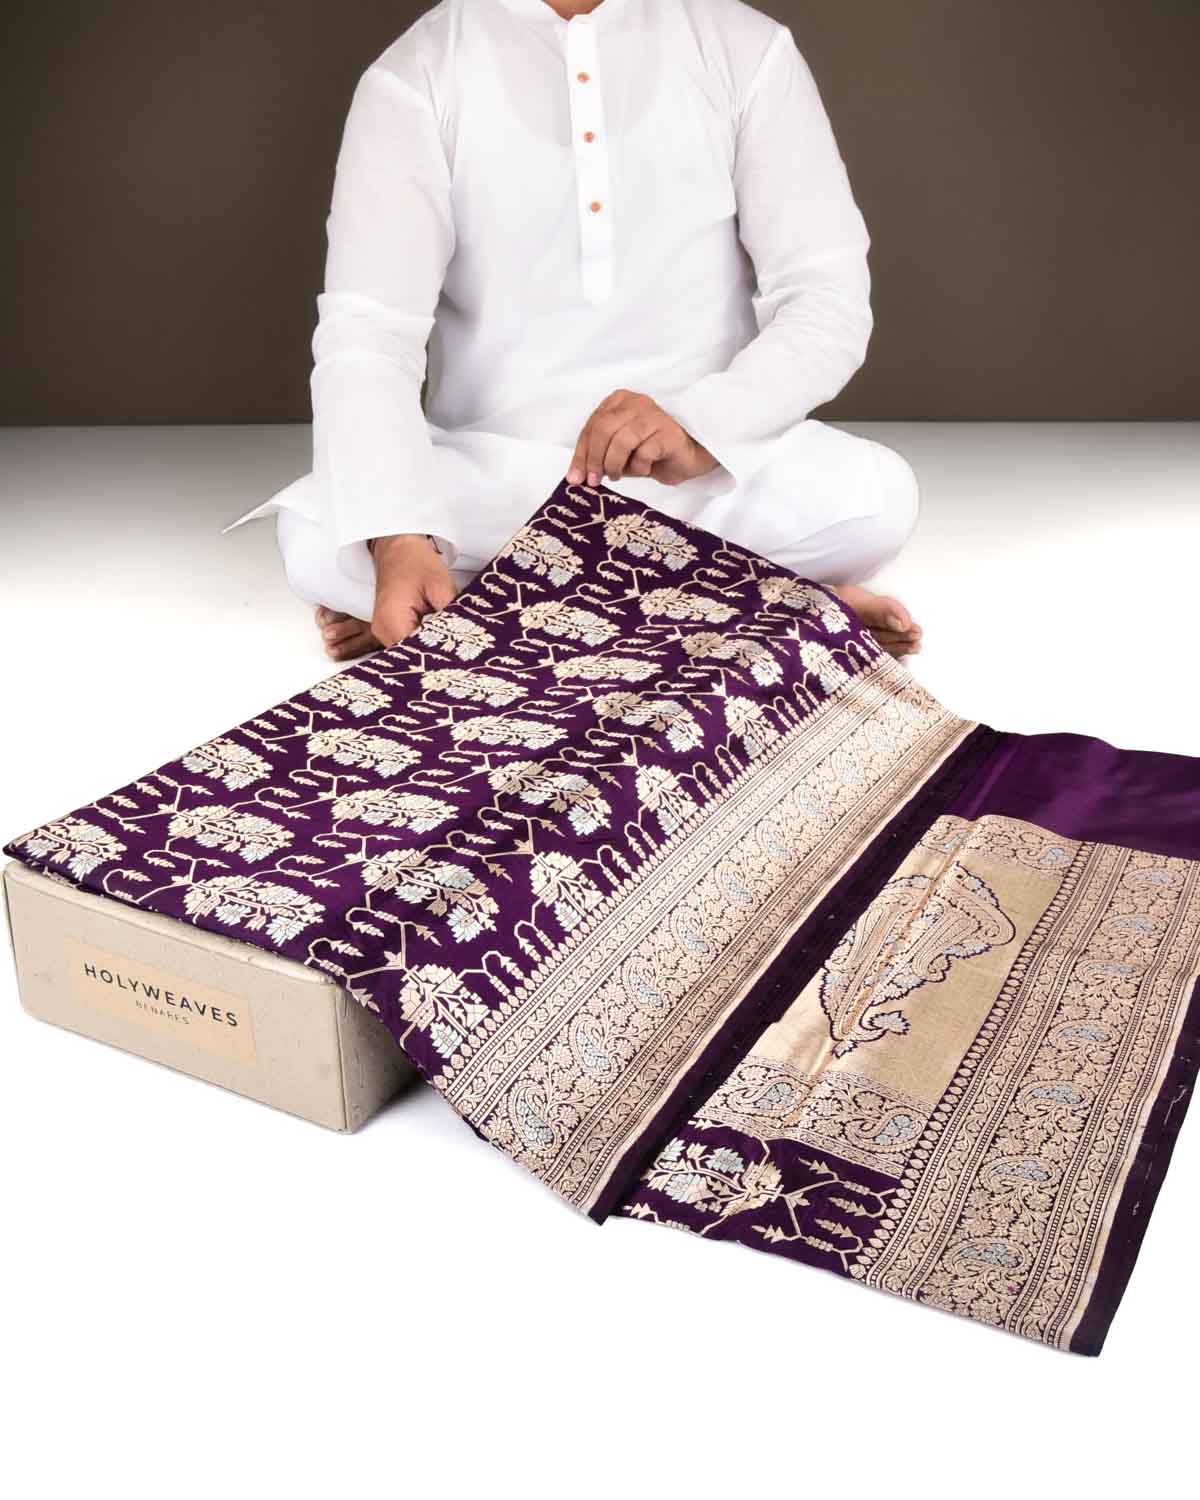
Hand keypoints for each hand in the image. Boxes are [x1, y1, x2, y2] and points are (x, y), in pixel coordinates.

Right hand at [368, 534, 455, 646]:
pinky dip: (424, 640)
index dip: (440, 657)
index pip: (416, 653)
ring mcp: (384, 630)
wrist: (397, 547)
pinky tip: (441, 635)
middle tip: (463, 652)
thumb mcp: (440, 584)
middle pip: (412, 656)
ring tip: (454, 644)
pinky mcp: (390, 628)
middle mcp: (383, 629)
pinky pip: (408, 641)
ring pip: (410, 651)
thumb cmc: (414, 560)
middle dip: (437, 654)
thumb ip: (451, 614)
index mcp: (392, 619)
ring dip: (431, 647)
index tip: (461, 656)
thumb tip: (466, 636)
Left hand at [566, 389, 718, 487]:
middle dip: (594, 459)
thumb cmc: (650, 453)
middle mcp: (635, 402)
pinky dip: (639, 468)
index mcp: (618, 401)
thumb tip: (574, 477)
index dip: (581, 454)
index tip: (576, 478)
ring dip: (615, 464)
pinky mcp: (668, 433)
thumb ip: (596, 457)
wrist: (686, 458)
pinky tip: (644, 470)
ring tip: (618, 475)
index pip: (591, 426)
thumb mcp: (616, 454)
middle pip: (602, 430)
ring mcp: (654, 415)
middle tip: (595, 480)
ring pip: (621, 440)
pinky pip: (644, 452)